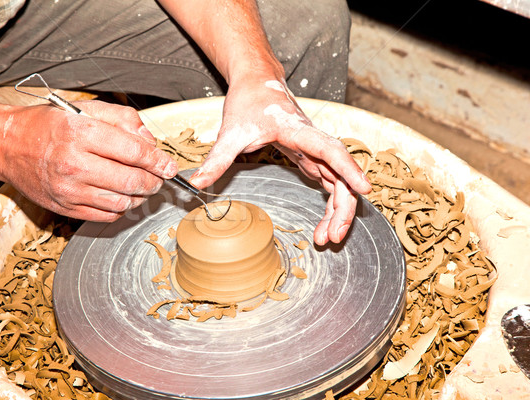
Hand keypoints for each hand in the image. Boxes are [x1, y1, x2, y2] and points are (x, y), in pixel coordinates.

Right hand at [0, 100, 176, 221]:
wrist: (8, 145)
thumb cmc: (48, 125)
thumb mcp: (85, 109)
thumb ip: (123, 119)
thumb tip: (150, 141)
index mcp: (80, 133)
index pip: (133, 151)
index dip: (158, 161)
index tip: (169, 166)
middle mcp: (74, 163)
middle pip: (131, 180)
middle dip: (154, 181)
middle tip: (159, 178)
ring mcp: (68, 190)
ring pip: (121, 202)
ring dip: (140, 197)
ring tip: (142, 187)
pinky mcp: (64, 207)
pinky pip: (105, 216)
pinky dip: (121, 209)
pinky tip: (122, 196)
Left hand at [189, 79, 370, 245]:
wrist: (256, 82)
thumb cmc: (249, 102)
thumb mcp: (230, 132)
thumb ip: (217, 158)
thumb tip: (195, 183)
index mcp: (298, 130)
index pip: (330, 150)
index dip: (348, 169)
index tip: (364, 189)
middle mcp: (313, 140)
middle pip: (341, 174)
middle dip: (343, 207)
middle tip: (333, 236)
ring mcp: (314, 149)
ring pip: (338, 182)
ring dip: (338, 210)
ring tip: (328, 237)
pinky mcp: (311, 156)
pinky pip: (329, 182)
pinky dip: (329, 204)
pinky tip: (324, 223)